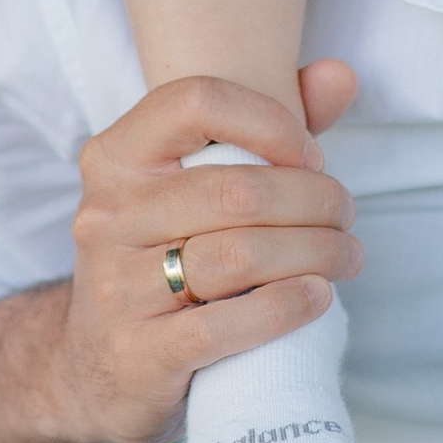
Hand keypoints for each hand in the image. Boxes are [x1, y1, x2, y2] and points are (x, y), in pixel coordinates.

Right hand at [51, 66, 363, 442]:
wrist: (96, 367)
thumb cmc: (163, 259)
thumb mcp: (191, 190)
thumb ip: (267, 129)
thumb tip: (341, 75)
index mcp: (115, 158)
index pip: (195, 102)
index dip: (269, 120)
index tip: (308, 153)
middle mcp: (107, 216)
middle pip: (236, 190)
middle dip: (314, 200)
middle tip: (345, 215)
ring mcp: (117, 287)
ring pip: (240, 256)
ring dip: (316, 254)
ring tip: (346, 256)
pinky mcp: (139, 353)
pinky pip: (226, 324)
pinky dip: (287, 306)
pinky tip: (317, 297)